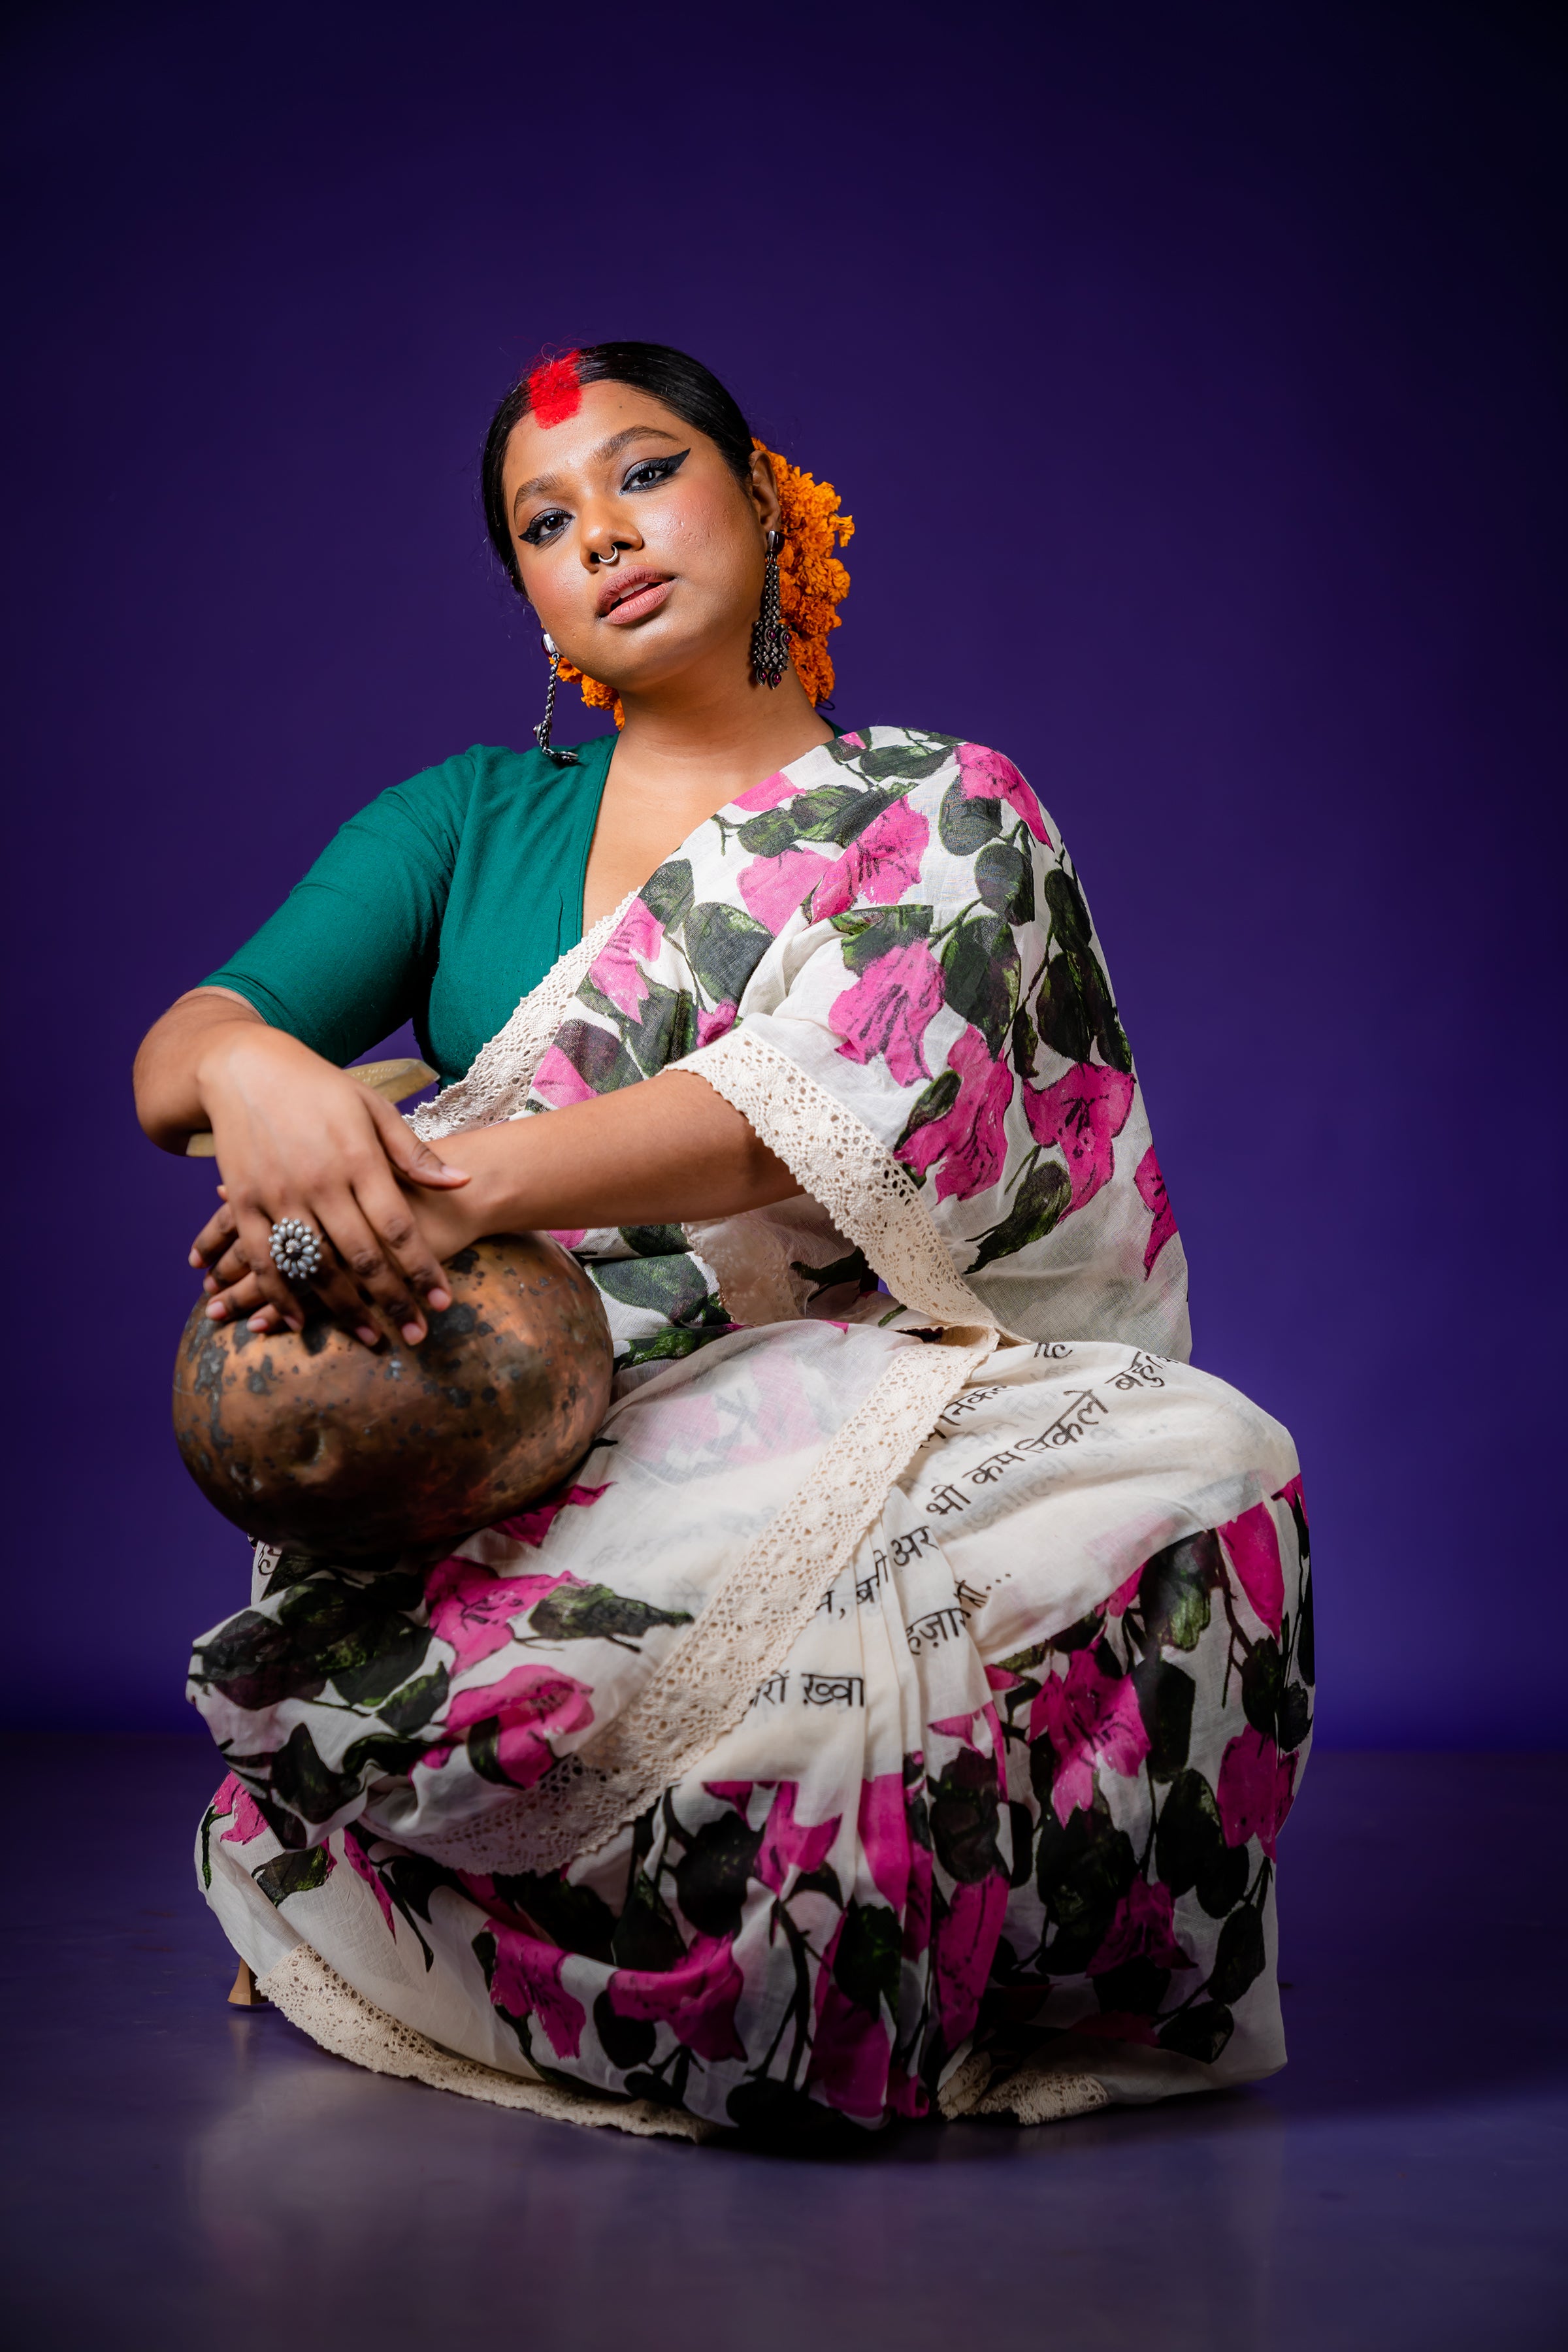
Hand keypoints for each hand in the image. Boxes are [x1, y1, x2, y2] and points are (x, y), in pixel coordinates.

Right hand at [189, 1025, 470, 1347]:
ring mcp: (278, 1194)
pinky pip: (264, 1260)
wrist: (244, 1068)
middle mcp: (319, 1180)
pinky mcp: (244, 1202)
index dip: (423, 1269)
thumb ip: (414, 1153)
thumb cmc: (319, 1087)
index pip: (398, 1227)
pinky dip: (281, 1294)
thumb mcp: (373, 1107)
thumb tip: (463, 1183)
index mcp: (358, 1157)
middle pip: (362, 1256)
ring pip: (315, 1266)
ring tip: (372, 1337)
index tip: (444, 1302)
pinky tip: (301, 1321)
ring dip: (344, 1309)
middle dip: (393, 1301)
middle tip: (417, 1335)